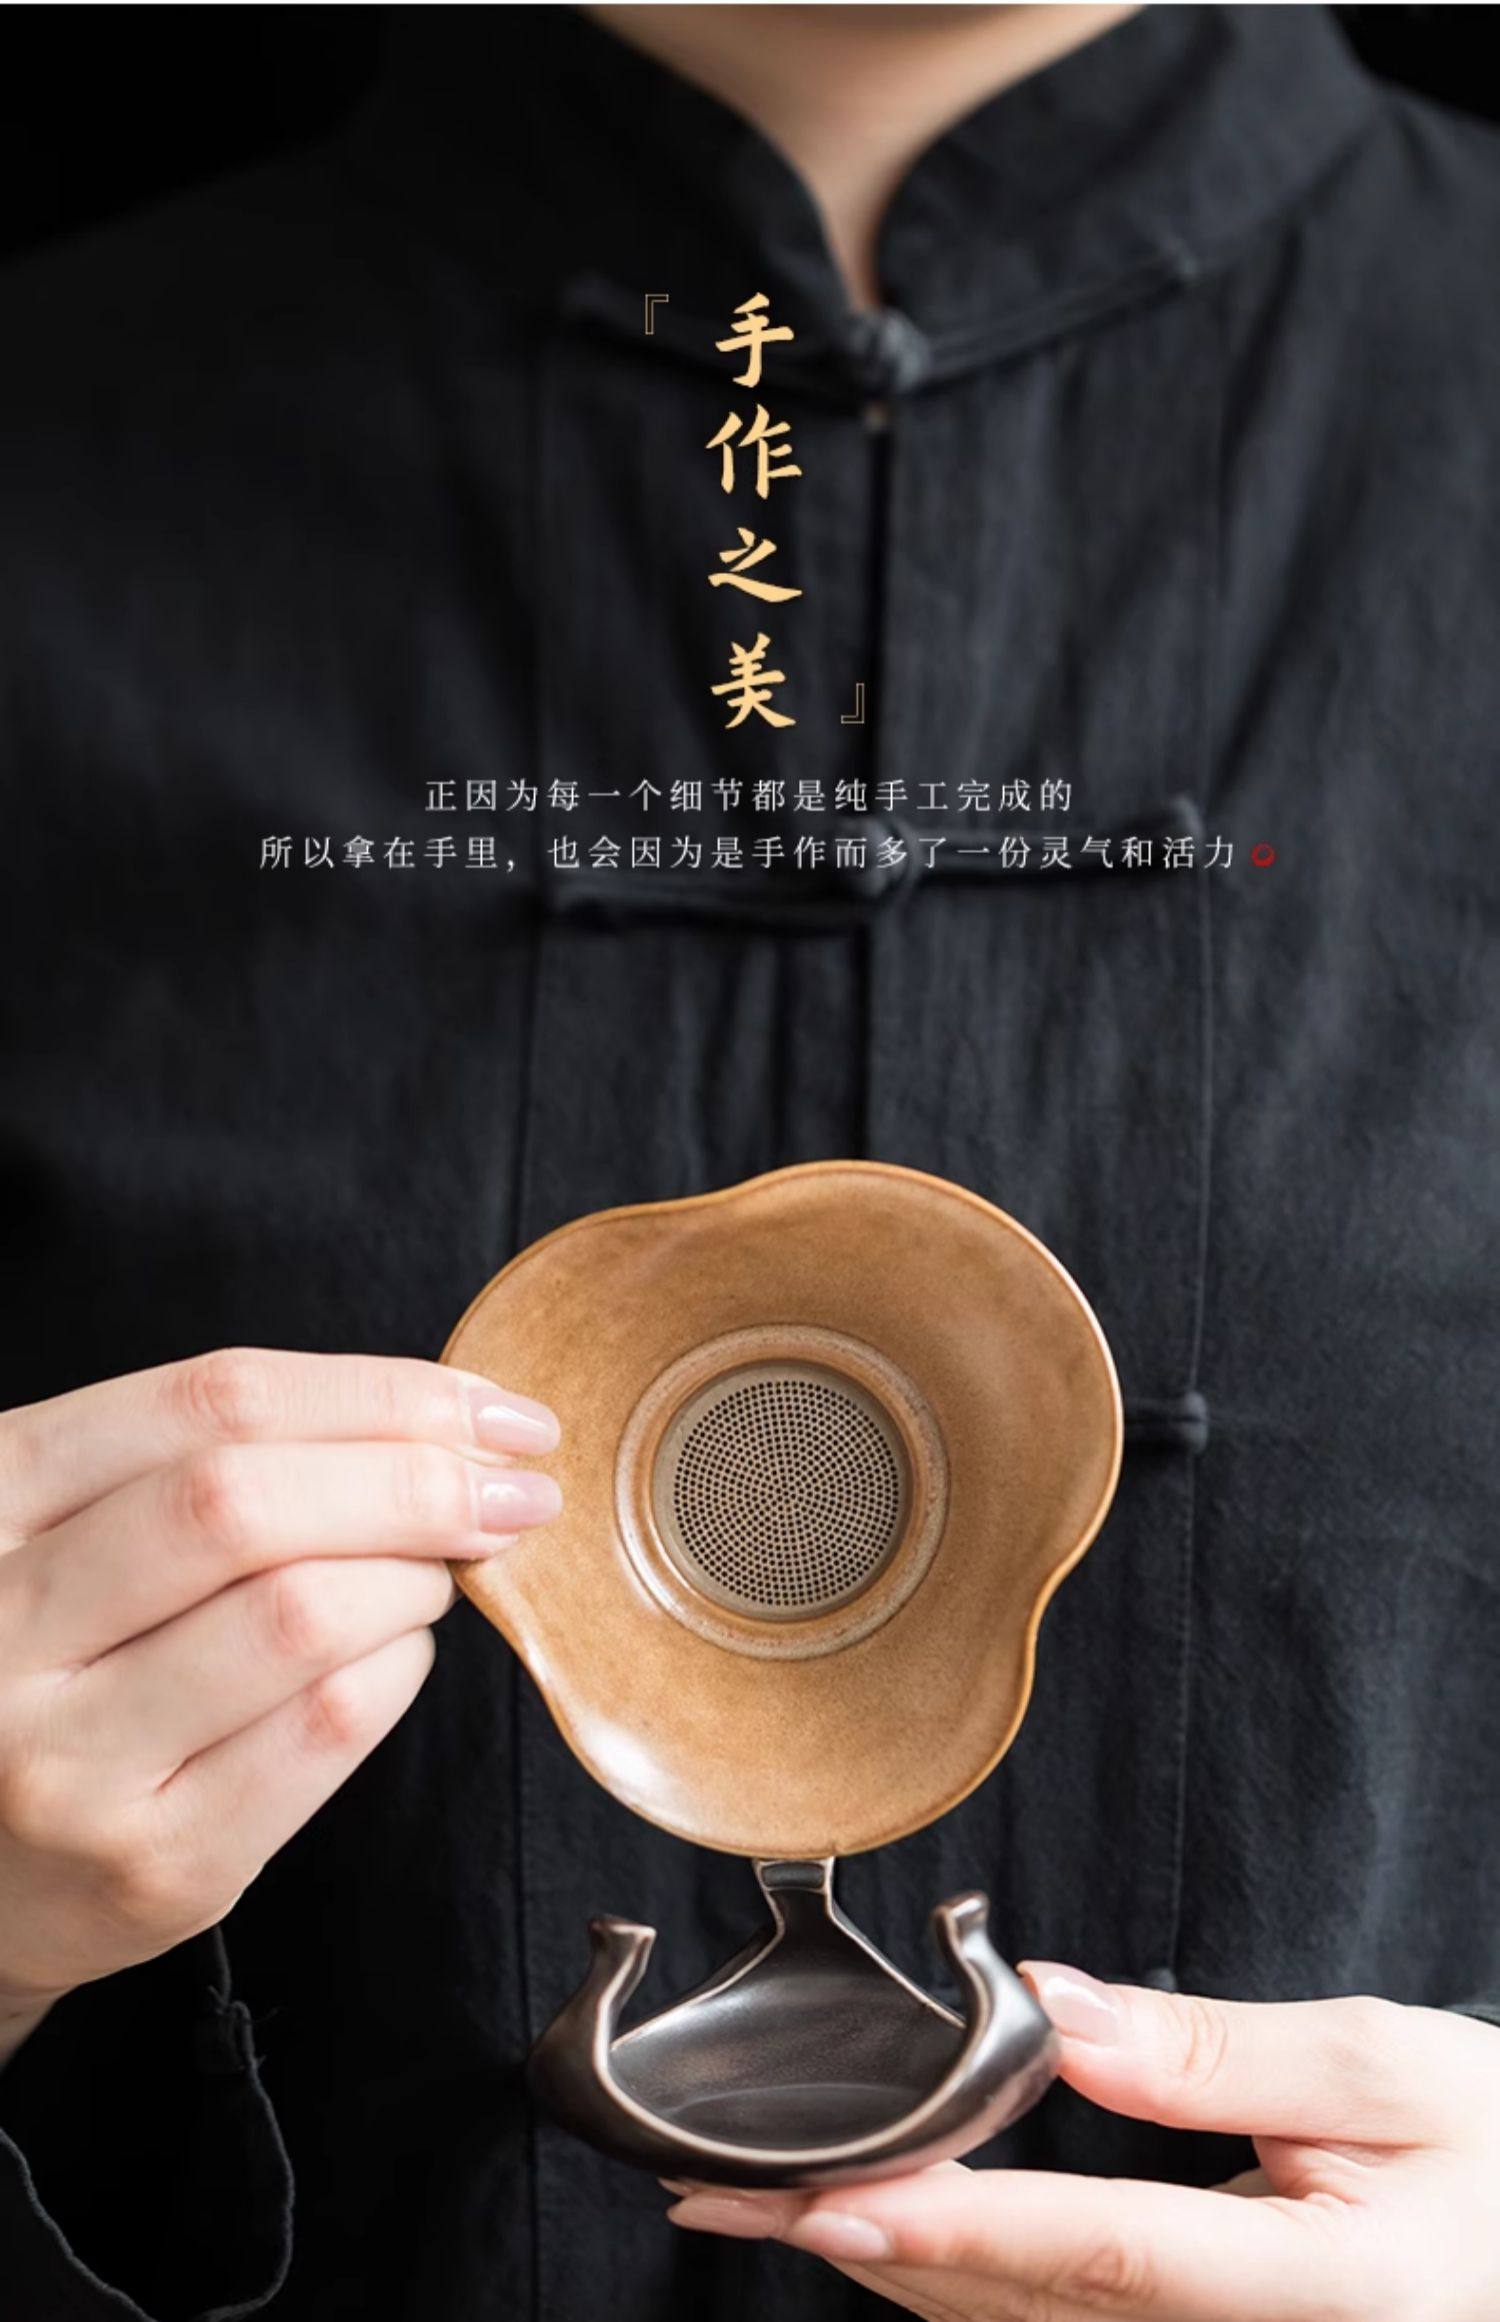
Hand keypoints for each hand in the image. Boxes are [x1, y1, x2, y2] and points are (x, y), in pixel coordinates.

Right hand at [0, 1346, 560, 2062]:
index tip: (491, 1409)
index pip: (212, 1401)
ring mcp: (70, 1761)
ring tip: (430, 1575)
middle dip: (416, 1481)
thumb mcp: (75, 1527)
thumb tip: (440, 1420)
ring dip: (414, 1577)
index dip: (378, 1392)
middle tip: (508, 1492)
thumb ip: (211, 1458)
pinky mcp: (154, 1866)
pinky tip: (392, 1654)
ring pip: (301, 1616)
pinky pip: (326, 1730)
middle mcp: (4, 1627)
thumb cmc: (58, 1659)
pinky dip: (399, 1669)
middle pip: (247, 1502)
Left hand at [665, 1963, 1499, 2319]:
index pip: (1094, 2253)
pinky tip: (895, 2231)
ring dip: (892, 2268)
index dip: (949, 2225)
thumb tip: (1049, 2013)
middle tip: (722, 2195)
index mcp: (1309, 2288)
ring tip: (769, 2206)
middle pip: (1019, 2312)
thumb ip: (1215, 2050)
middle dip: (860, 2246)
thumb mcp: (1391, 2074)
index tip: (822, 2196)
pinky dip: (961, 2282)